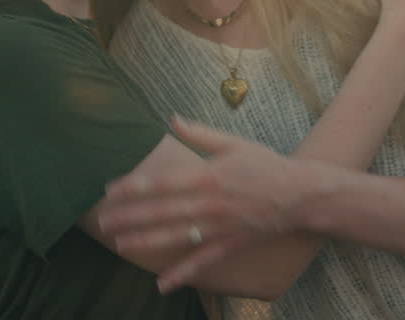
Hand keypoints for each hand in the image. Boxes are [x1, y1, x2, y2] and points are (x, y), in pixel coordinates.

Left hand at [98, 116, 308, 291]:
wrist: (300, 194)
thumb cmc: (265, 164)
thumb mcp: (233, 143)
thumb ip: (199, 134)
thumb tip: (171, 119)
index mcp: (209, 174)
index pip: (164, 181)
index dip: (135, 186)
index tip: (110, 190)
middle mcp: (212, 203)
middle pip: (164, 211)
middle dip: (131, 217)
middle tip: (103, 223)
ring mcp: (221, 226)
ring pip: (177, 236)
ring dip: (147, 241)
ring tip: (120, 245)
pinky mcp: (231, 244)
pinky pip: (202, 262)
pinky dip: (182, 274)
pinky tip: (161, 286)